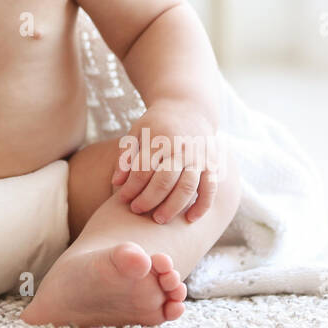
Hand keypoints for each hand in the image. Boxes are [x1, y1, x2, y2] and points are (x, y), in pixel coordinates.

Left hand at [111, 102, 222, 224]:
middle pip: (164, 180)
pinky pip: (210, 189)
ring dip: (173, 207)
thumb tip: (116, 183)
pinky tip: (190, 219)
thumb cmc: (156, 124)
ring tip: (158, 220)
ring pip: (187, 187)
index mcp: (159, 139)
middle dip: (149, 199)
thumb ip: (126, 156)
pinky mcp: (211, 164)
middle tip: (136, 210)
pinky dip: (202, 205)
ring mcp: (198, 157)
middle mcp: (181, 148)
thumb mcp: (136, 132)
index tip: (122, 199)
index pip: (143, 168)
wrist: (189, 108)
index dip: (131, 187)